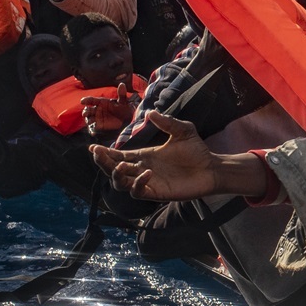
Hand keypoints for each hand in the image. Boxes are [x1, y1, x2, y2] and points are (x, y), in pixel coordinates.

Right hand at [80, 74, 136, 135]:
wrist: (126, 120)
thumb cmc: (123, 109)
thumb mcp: (123, 102)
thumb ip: (121, 94)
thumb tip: (122, 84)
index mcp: (100, 102)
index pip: (91, 100)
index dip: (86, 100)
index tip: (82, 101)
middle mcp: (97, 110)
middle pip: (88, 110)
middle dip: (85, 111)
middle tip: (85, 113)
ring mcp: (97, 118)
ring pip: (89, 118)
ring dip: (88, 120)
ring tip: (90, 121)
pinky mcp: (98, 126)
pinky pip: (93, 128)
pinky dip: (92, 130)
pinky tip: (93, 132)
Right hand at [89, 113, 268, 200]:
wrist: (212, 168)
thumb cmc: (197, 150)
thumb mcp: (182, 130)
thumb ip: (166, 122)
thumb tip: (150, 112)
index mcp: (144, 155)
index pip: (118, 155)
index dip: (104, 153)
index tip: (93, 147)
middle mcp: (142, 169)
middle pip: (113, 169)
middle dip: (103, 162)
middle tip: (97, 153)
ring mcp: (148, 182)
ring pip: (121, 183)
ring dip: (116, 174)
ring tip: (121, 165)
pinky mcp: (156, 192)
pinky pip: (138, 192)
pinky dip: (137, 183)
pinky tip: (146, 172)